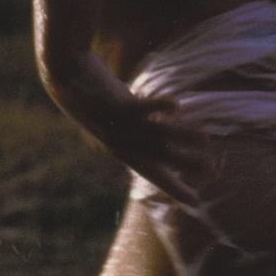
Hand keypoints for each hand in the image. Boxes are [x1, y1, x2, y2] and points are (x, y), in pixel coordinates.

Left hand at [54, 71, 209, 206]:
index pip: (151, 172)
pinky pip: (138, 107)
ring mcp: (114, 124)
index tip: (195, 202)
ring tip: (206, 139)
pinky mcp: (111, 103)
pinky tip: (177, 106)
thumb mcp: (117, 115)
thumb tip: (165, 126)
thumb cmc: (93, 94)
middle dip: (183, 165)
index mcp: (119, 147)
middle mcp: (117, 140)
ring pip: (153, 134)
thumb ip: (138, 125)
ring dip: (180, 136)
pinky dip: (156, 106)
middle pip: (156, 157)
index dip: (173, 186)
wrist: (63, 74)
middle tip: (211, 171)